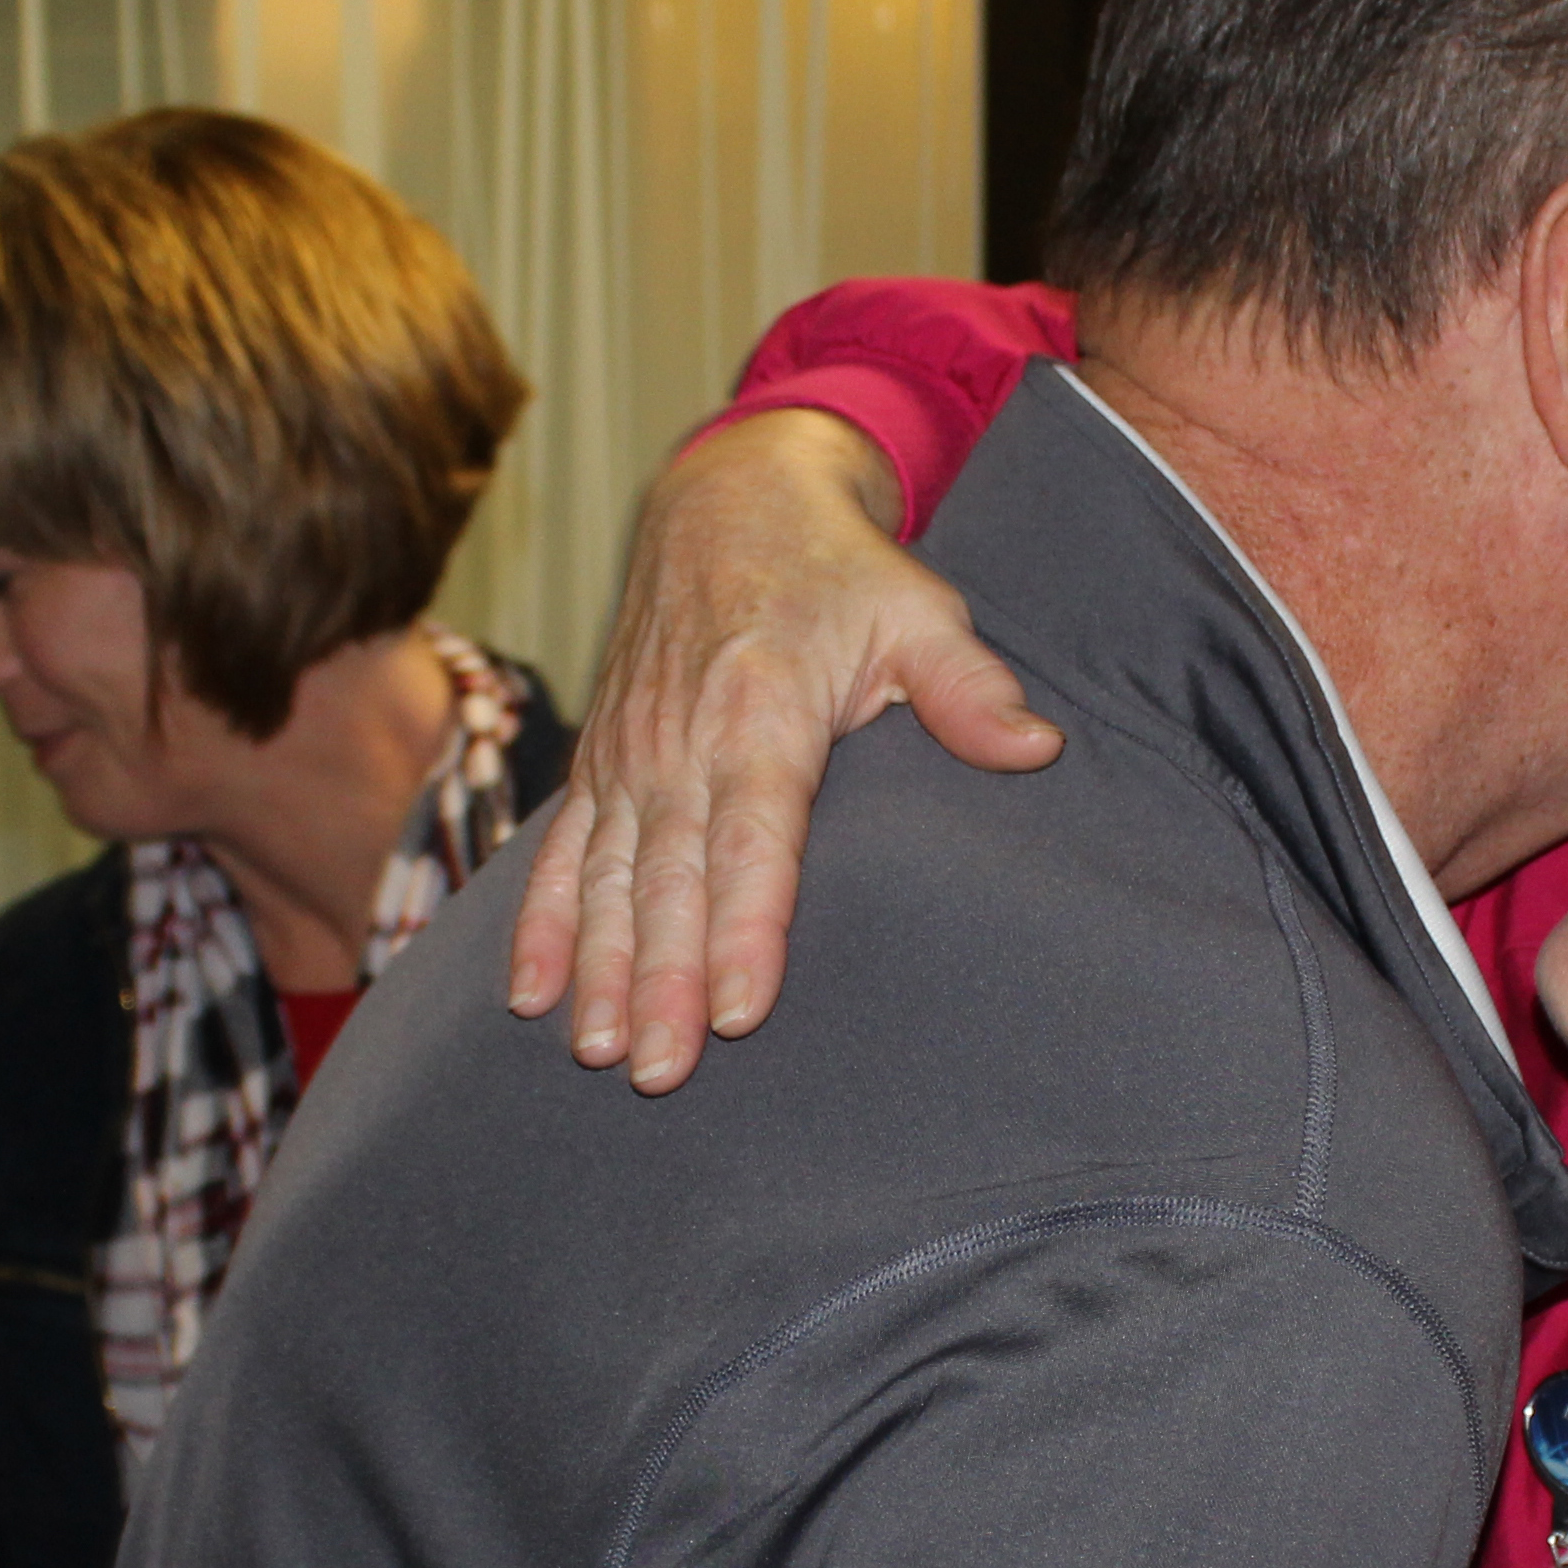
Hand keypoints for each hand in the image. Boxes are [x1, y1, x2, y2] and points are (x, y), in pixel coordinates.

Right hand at [507, 410, 1063, 1089]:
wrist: (727, 497)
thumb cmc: (839, 571)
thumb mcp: (918, 611)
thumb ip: (969, 688)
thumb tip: (1036, 748)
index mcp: (762, 712)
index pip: (754, 840)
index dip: (746, 928)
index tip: (742, 1010)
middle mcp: (679, 741)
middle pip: (669, 882)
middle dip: (663, 981)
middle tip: (661, 1071)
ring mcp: (629, 756)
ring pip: (605, 879)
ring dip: (599, 970)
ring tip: (597, 1051)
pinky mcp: (600, 762)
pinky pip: (560, 853)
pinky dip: (540, 924)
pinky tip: (530, 998)